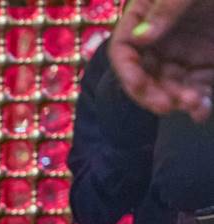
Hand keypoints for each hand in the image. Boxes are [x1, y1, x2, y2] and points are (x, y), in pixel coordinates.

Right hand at [110, 0, 213, 119]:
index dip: (126, 70)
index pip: (123, 47)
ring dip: (177, 101)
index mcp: (145, 16)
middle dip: (153, 94)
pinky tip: (202, 110)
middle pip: (143, 75)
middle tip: (166, 105)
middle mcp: (158, 40)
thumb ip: (165, 9)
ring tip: (195, 106)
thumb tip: (139, 38)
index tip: (138, 85)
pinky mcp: (203, 65)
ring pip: (168, 87)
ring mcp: (180, 54)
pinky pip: (195, 88)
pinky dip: (198, 103)